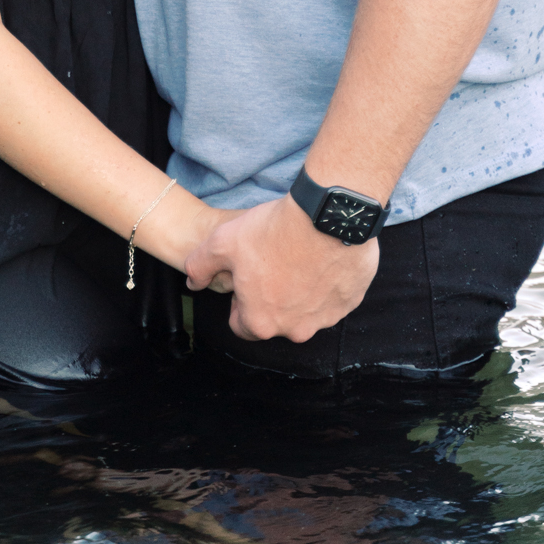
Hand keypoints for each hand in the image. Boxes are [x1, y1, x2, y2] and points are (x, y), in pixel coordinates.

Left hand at [183, 195, 378, 341]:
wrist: (326, 214)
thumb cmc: (273, 231)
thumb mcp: (222, 242)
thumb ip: (200, 266)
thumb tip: (192, 282)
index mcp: (261, 322)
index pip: (241, 325)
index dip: (240, 300)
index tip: (247, 276)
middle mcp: (295, 329)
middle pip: (276, 319)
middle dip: (272, 298)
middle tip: (273, 262)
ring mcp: (326, 317)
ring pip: (307, 310)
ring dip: (301, 291)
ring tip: (298, 255)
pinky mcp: (350, 300)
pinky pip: (334, 296)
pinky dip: (327, 281)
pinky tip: (321, 254)